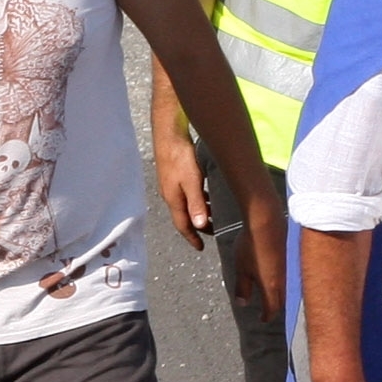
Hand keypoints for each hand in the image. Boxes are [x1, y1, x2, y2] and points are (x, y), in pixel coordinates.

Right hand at [153, 129, 209, 249]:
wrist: (169, 133)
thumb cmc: (180, 156)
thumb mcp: (192, 181)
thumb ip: (196, 203)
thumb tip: (199, 225)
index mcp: (173, 199)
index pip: (183, 225)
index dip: (192, 238)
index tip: (201, 248)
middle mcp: (169, 195)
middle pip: (184, 217)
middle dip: (197, 227)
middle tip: (211, 233)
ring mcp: (170, 185)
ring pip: (185, 205)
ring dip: (198, 212)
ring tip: (212, 216)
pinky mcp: (173, 175)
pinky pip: (185, 195)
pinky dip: (196, 200)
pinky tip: (205, 196)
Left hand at [234, 185, 287, 323]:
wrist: (267, 220)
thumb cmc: (252, 244)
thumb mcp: (242, 268)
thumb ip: (243, 287)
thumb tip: (243, 302)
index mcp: (271, 287)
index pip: (271, 309)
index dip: (266, 315)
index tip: (263, 318)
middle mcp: (285, 281)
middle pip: (283, 300)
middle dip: (276, 305)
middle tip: (269, 307)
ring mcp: (292, 269)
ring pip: (290, 288)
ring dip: (283, 292)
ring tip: (275, 291)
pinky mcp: (295, 257)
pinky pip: (293, 274)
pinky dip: (287, 279)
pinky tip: (282, 273)